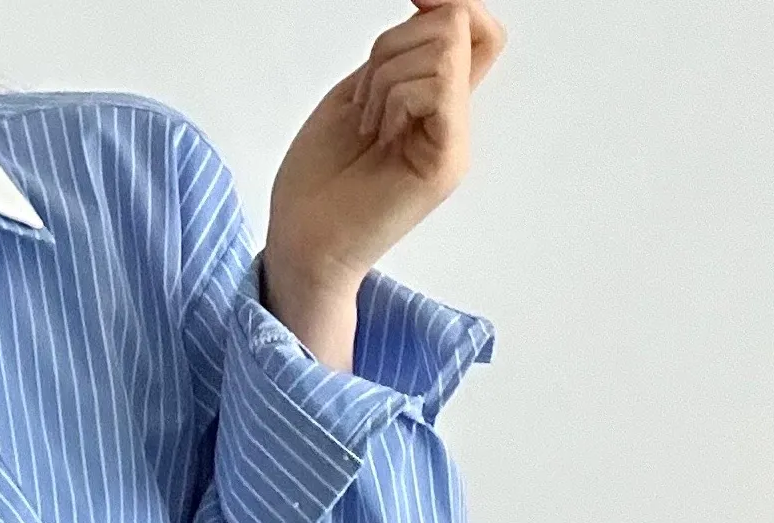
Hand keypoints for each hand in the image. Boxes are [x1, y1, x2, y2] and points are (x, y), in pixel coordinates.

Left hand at [263, 2, 506, 349]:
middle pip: (457, 24)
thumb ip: (397, 55)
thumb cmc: (316, 185)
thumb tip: (430, 1)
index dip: (447, 1)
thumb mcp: (357, 94)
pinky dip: (394, 96)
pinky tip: (375, 133)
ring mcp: (454, 142)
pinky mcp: (445, 162)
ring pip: (444, 48)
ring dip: (385, 76)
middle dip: (393, 45)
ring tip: (366, 124)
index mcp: (434, 103)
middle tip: (364, 104)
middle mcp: (453, 121)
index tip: (411, 3)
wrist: (300, 247)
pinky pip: (438, 85)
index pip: (473, 28)